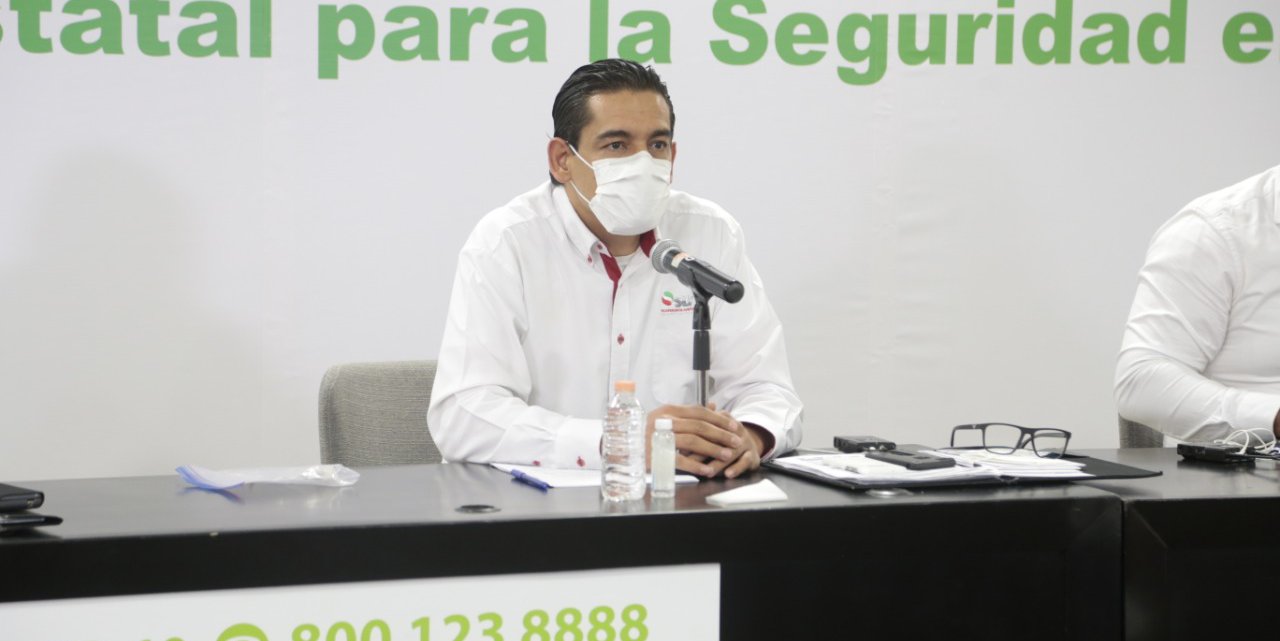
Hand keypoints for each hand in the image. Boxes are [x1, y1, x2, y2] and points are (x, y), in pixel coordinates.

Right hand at [647, 404, 763, 478]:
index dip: (719, 419)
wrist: (622, 448)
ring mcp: (658, 437)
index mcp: (668, 410)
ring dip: (713, 449)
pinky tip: (708, 470)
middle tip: (736, 441)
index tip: (734, 426)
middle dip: (721, 434)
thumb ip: (690, 413)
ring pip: (692, 441)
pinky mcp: (654, 455)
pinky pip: (680, 460)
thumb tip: (714, 405)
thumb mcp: (667, 418)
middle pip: (699, 426)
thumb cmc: (648, 433)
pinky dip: (696, 465)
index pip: (699, 412)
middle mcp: (663, 421)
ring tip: (727, 455)